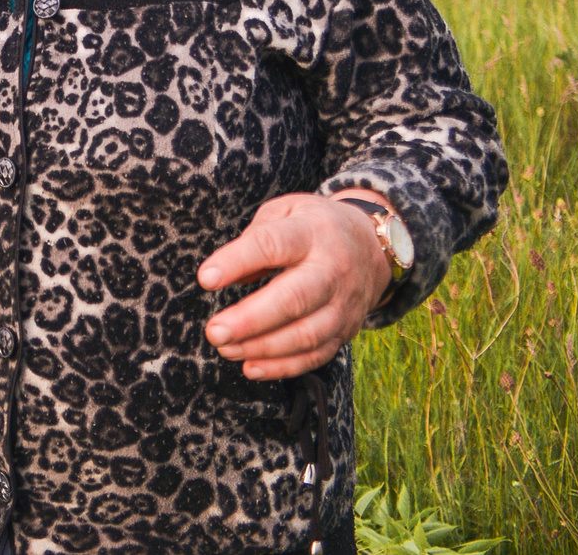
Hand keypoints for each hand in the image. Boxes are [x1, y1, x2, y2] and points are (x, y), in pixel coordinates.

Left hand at [196, 191, 395, 379]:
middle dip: (251, 320)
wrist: (372, 246)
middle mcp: (332, 270)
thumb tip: (225, 274)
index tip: (205, 278)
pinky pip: (316, 355)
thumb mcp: (286, 211)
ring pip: (306, 334)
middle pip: (294, 299)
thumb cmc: (313, 227)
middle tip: (215, 331)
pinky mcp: (346, 330)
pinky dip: (283, 366)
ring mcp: (343, 304)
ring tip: (226, 348)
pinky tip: (251, 367)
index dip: (237, 261)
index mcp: (312, 232)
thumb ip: (255, 237)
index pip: (272, 245)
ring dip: (262, 348)